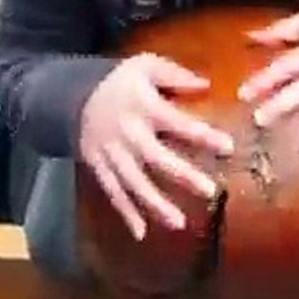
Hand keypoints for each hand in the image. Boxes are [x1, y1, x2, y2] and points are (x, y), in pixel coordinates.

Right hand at [79, 54, 233, 240]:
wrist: (71, 94)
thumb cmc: (119, 80)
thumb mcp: (145, 65)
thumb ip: (175, 75)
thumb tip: (205, 84)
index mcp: (143, 107)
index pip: (178, 123)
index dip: (203, 136)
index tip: (228, 147)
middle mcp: (127, 133)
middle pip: (157, 158)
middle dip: (183, 175)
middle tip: (209, 191)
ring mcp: (111, 153)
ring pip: (134, 183)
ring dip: (156, 204)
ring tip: (179, 224)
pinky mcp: (98, 167)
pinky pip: (112, 192)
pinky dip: (125, 213)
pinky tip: (141, 233)